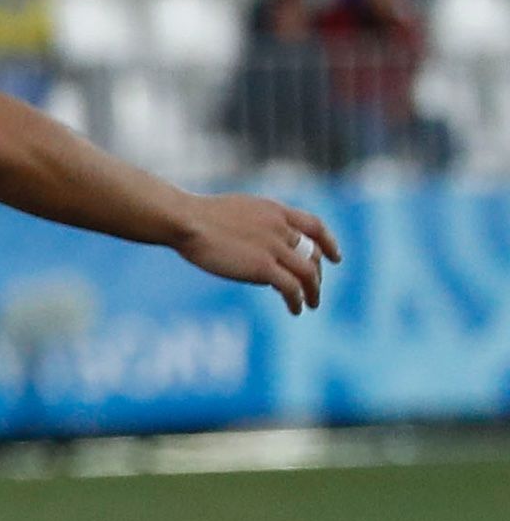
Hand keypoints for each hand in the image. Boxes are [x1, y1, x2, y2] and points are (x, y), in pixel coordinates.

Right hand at [177, 192, 339, 312]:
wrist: (185, 220)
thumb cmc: (196, 215)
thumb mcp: (235, 210)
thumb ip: (254, 222)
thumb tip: (256, 240)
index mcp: (274, 211)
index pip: (314, 226)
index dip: (329, 243)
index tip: (335, 258)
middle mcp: (280, 228)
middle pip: (312, 254)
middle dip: (316, 274)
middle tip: (313, 288)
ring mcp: (273, 247)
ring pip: (308, 273)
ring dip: (313, 292)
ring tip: (311, 305)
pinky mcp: (263, 267)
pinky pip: (291, 288)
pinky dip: (297, 300)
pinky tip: (295, 310)